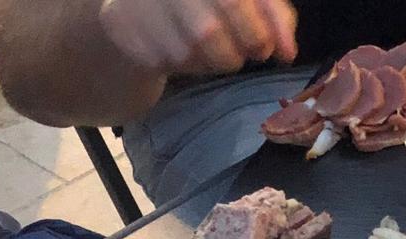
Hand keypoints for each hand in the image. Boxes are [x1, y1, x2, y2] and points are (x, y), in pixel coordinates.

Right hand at [99, 0, 297, 76]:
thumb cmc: (199, 2)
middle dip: (241, 46)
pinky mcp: (119, 22)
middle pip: (214, 23)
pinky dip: (183, 65)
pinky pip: (166, 60)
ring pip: (191, 47)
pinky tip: (181, 51)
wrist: (135, 9)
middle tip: (248, 54)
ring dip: (212, 60)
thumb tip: (287, 52)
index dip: (265, 27)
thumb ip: (271, 15)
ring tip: (211, 51)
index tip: (273, 50)